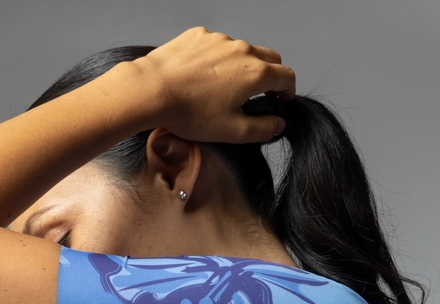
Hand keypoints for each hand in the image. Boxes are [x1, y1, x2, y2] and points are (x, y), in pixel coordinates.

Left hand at [138, 26, 295, 143]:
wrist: (152, 90)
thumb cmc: (190, 114)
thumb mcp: (232, 132)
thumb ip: (262, 129)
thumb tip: (279, 124)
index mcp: (256, 73)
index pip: (286, 76)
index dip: (288, 91)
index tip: (282, 100)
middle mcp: (242, 49)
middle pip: (270, 58)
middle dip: (271, 75)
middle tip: (261, 93)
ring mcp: (220, 39)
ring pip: (241, 50)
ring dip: (241, 66)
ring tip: (223, 88)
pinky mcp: (199, 35)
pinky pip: (216, 45)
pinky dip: (216, 59)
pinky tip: (201, 77)